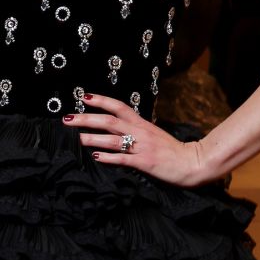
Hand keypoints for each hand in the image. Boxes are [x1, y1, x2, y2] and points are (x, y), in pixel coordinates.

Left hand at [63, 92, 209, 186]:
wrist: (192, 162)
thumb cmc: (172, 150)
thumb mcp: (153, 135)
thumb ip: (136, 131)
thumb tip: (117, 130)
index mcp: (142, 123)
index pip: (118, 107)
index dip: (101, 100)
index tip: (84, 97)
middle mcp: (140, 132)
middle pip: (109, 121)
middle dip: (86, 119)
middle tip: (68, 119)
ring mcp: (142, 147)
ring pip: (113, 139)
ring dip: (93, 138)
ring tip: (78, 138)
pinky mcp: (145, 162)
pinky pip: (124, 159)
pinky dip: (109, 158)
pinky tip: (97, 157)